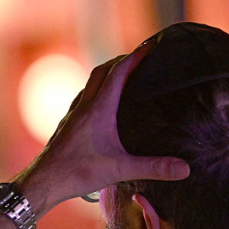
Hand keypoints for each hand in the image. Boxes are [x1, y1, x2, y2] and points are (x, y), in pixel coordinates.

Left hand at [17, 42, 189, 213]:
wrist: (44, 182)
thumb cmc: (77, 173)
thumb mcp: (121, 169)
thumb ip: (154, 168)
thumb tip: (184, 168)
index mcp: (99, 109)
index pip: (119, 72)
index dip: (135, 57)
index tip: (150, 46)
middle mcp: (84, 106)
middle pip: (103, 71)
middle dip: (122, 60)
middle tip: (139, 58)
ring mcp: (73, 115)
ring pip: (91, 84)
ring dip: (107, 74)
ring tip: (122, 76)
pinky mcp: (67, 126)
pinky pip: (82, 99)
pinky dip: (95, 92)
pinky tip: (100, 105)